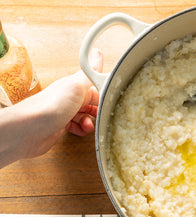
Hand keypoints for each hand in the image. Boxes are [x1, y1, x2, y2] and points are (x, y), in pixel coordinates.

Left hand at [0, 48, 102, 166]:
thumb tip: (97, 54)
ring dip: (90, 122)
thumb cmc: (51, 107)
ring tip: (88, 125)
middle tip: (100, 116)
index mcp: (74, 85)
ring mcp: (64, 111)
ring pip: (84, 115)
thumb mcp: (76, 86)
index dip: (104, 95)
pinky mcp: (60, 125)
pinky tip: (81, 130)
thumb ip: (90, 72)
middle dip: (98, 110)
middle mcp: (69, 97)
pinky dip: (81, 129)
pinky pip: (77, 126)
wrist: (31, 128)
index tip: (111, 102)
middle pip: (90, 102)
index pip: (95, 87)